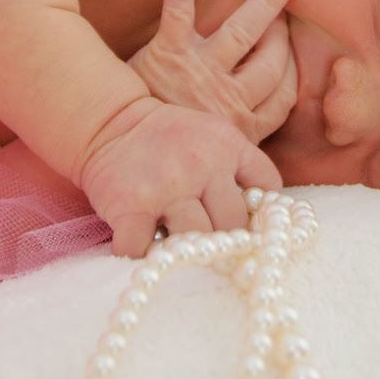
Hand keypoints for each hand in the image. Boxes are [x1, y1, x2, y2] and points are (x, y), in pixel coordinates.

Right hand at [79, 95, 281, 256]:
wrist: (112, 122)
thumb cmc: (168, 139)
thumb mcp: (215, 136)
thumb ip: (240, 168)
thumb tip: (262, 218)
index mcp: (229, 146)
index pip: (267, 190)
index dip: (260, 214)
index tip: (248, 227)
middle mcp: (203, 165)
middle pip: (232, 225)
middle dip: (223, 240)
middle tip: (210, 246)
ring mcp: (167, 187)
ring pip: (196, 242)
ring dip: (187, 251)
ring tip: (178, 247)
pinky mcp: (132, 207)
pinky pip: (145, 250)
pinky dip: (144, 256)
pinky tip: (143, 247)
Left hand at [129, 0, 298, 144]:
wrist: (116, 156)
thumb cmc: (167, 159)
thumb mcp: (215, 162)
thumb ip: (239, 150)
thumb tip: (262, 159)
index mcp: (242, 129)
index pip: (284, 95)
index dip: (293, 72)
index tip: (293, 57)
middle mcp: (227, 99)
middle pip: (272, 62)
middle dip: (282, 37)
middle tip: (286, 16)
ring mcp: (199, 73)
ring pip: (244, 31)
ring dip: (267, 2)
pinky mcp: (168, 54)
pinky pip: (179, 11)